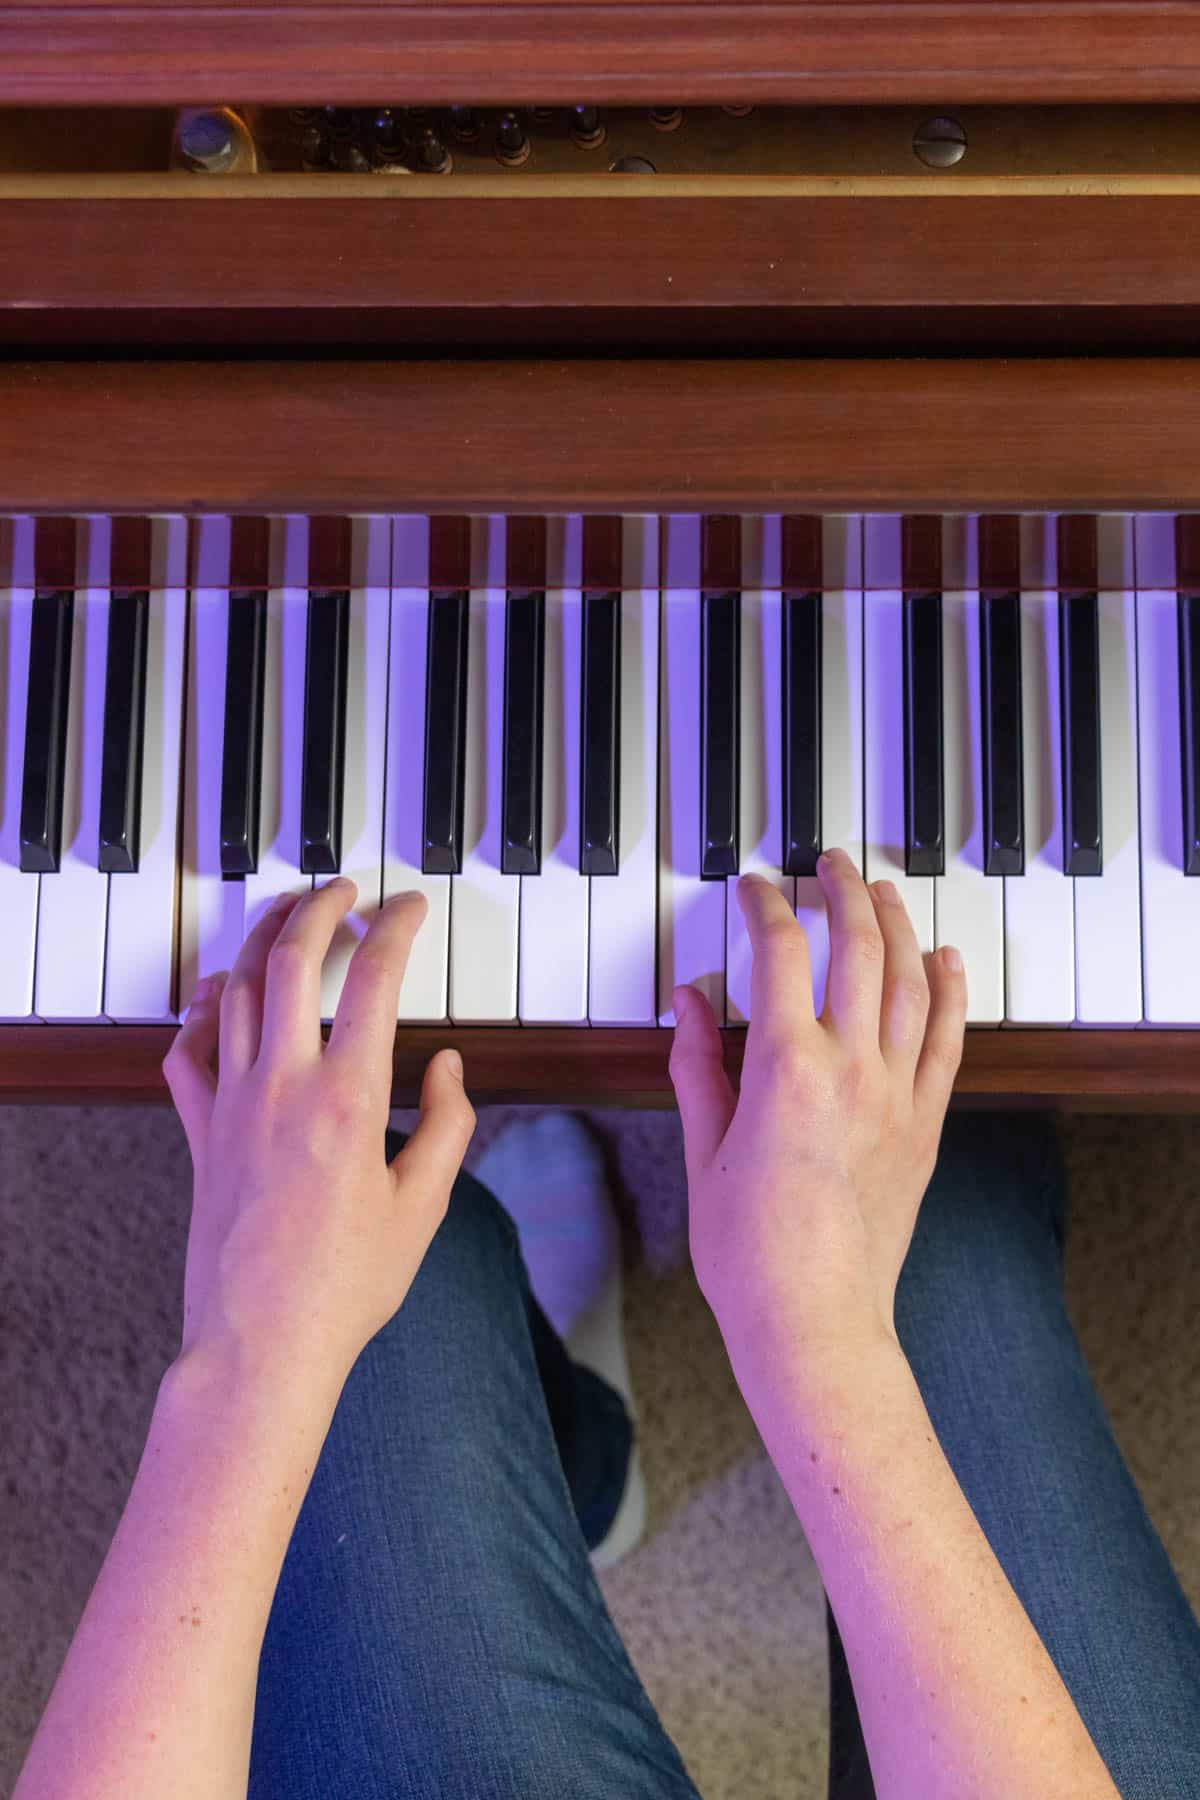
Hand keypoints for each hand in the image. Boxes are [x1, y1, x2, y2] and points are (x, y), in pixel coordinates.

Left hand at [163, 881, 474, 1397]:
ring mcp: (232, 1103)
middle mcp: (282, 1084)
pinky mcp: (200, 1132)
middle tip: (344, 889)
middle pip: (290, 957)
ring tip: (288, 917)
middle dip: (319, 905)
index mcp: (347, 1098)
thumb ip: (447, 1124)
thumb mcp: (424, 1206)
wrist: (261, 1343)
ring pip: (237, 989)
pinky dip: (203, 1010)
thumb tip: (446, 1067)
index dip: (397, 926)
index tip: (410, 906)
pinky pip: (187, 1050)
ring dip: (263, 939)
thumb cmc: (346, 1285)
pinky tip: (220, 994)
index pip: (374, 977)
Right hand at [668, 849, 965, 1375]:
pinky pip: (947, 1041)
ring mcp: (897, 1095)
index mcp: (785, 1069)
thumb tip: (689, 1001)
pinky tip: (946, 959)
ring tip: (882, 890)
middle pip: (859, 947)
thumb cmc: (748, 1251)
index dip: (766, 906)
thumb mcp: (702, 1150)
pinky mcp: (924, 1124)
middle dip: (843, 891)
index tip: (755, 888)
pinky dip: (951, 991)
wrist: (814, 1320)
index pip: (781, 953)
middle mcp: (851, 1069)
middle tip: (828, 864)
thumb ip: (698, 1065)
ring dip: (898, 924)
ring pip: (911, 981)